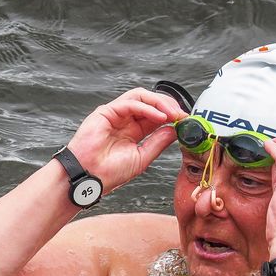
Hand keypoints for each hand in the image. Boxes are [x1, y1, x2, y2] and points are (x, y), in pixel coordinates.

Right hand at [65, 88, 185, 192]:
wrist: (89, 179)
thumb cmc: (109, 173)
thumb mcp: (142, 158)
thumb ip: (158, 143)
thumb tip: (175, 130)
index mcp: (133, 131)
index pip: (155, 115)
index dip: (172, 115)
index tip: (187, 121)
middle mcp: (124, 120)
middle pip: (150, 102)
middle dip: (169, 106)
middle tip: (182, 115)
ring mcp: (115, 114)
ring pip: (141, 97)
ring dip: (160, 103)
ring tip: (174, 114)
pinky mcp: (106, 112)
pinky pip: (131, 103)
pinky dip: (147, 107)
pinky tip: (159, 116)